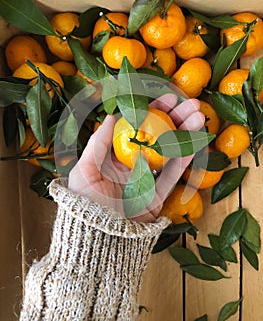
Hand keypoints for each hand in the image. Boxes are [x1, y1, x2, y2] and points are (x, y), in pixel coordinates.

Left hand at [68, 93, 204, 222]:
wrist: (95, 238)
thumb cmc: (84, 202)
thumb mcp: (85, 169)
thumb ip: (98, 142)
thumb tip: (109, 115)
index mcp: (116, 155)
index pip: (138, 126)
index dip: (155, 110)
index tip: (170, 97)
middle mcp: (134, 164)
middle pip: (159, 136)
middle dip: (177, 119)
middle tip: (193, 104)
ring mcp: (147, 179)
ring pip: (170, 153)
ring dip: (186, 135)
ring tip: (200, 119)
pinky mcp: (158, 196)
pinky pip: (173, 176)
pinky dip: (184, 161)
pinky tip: (196, 144)